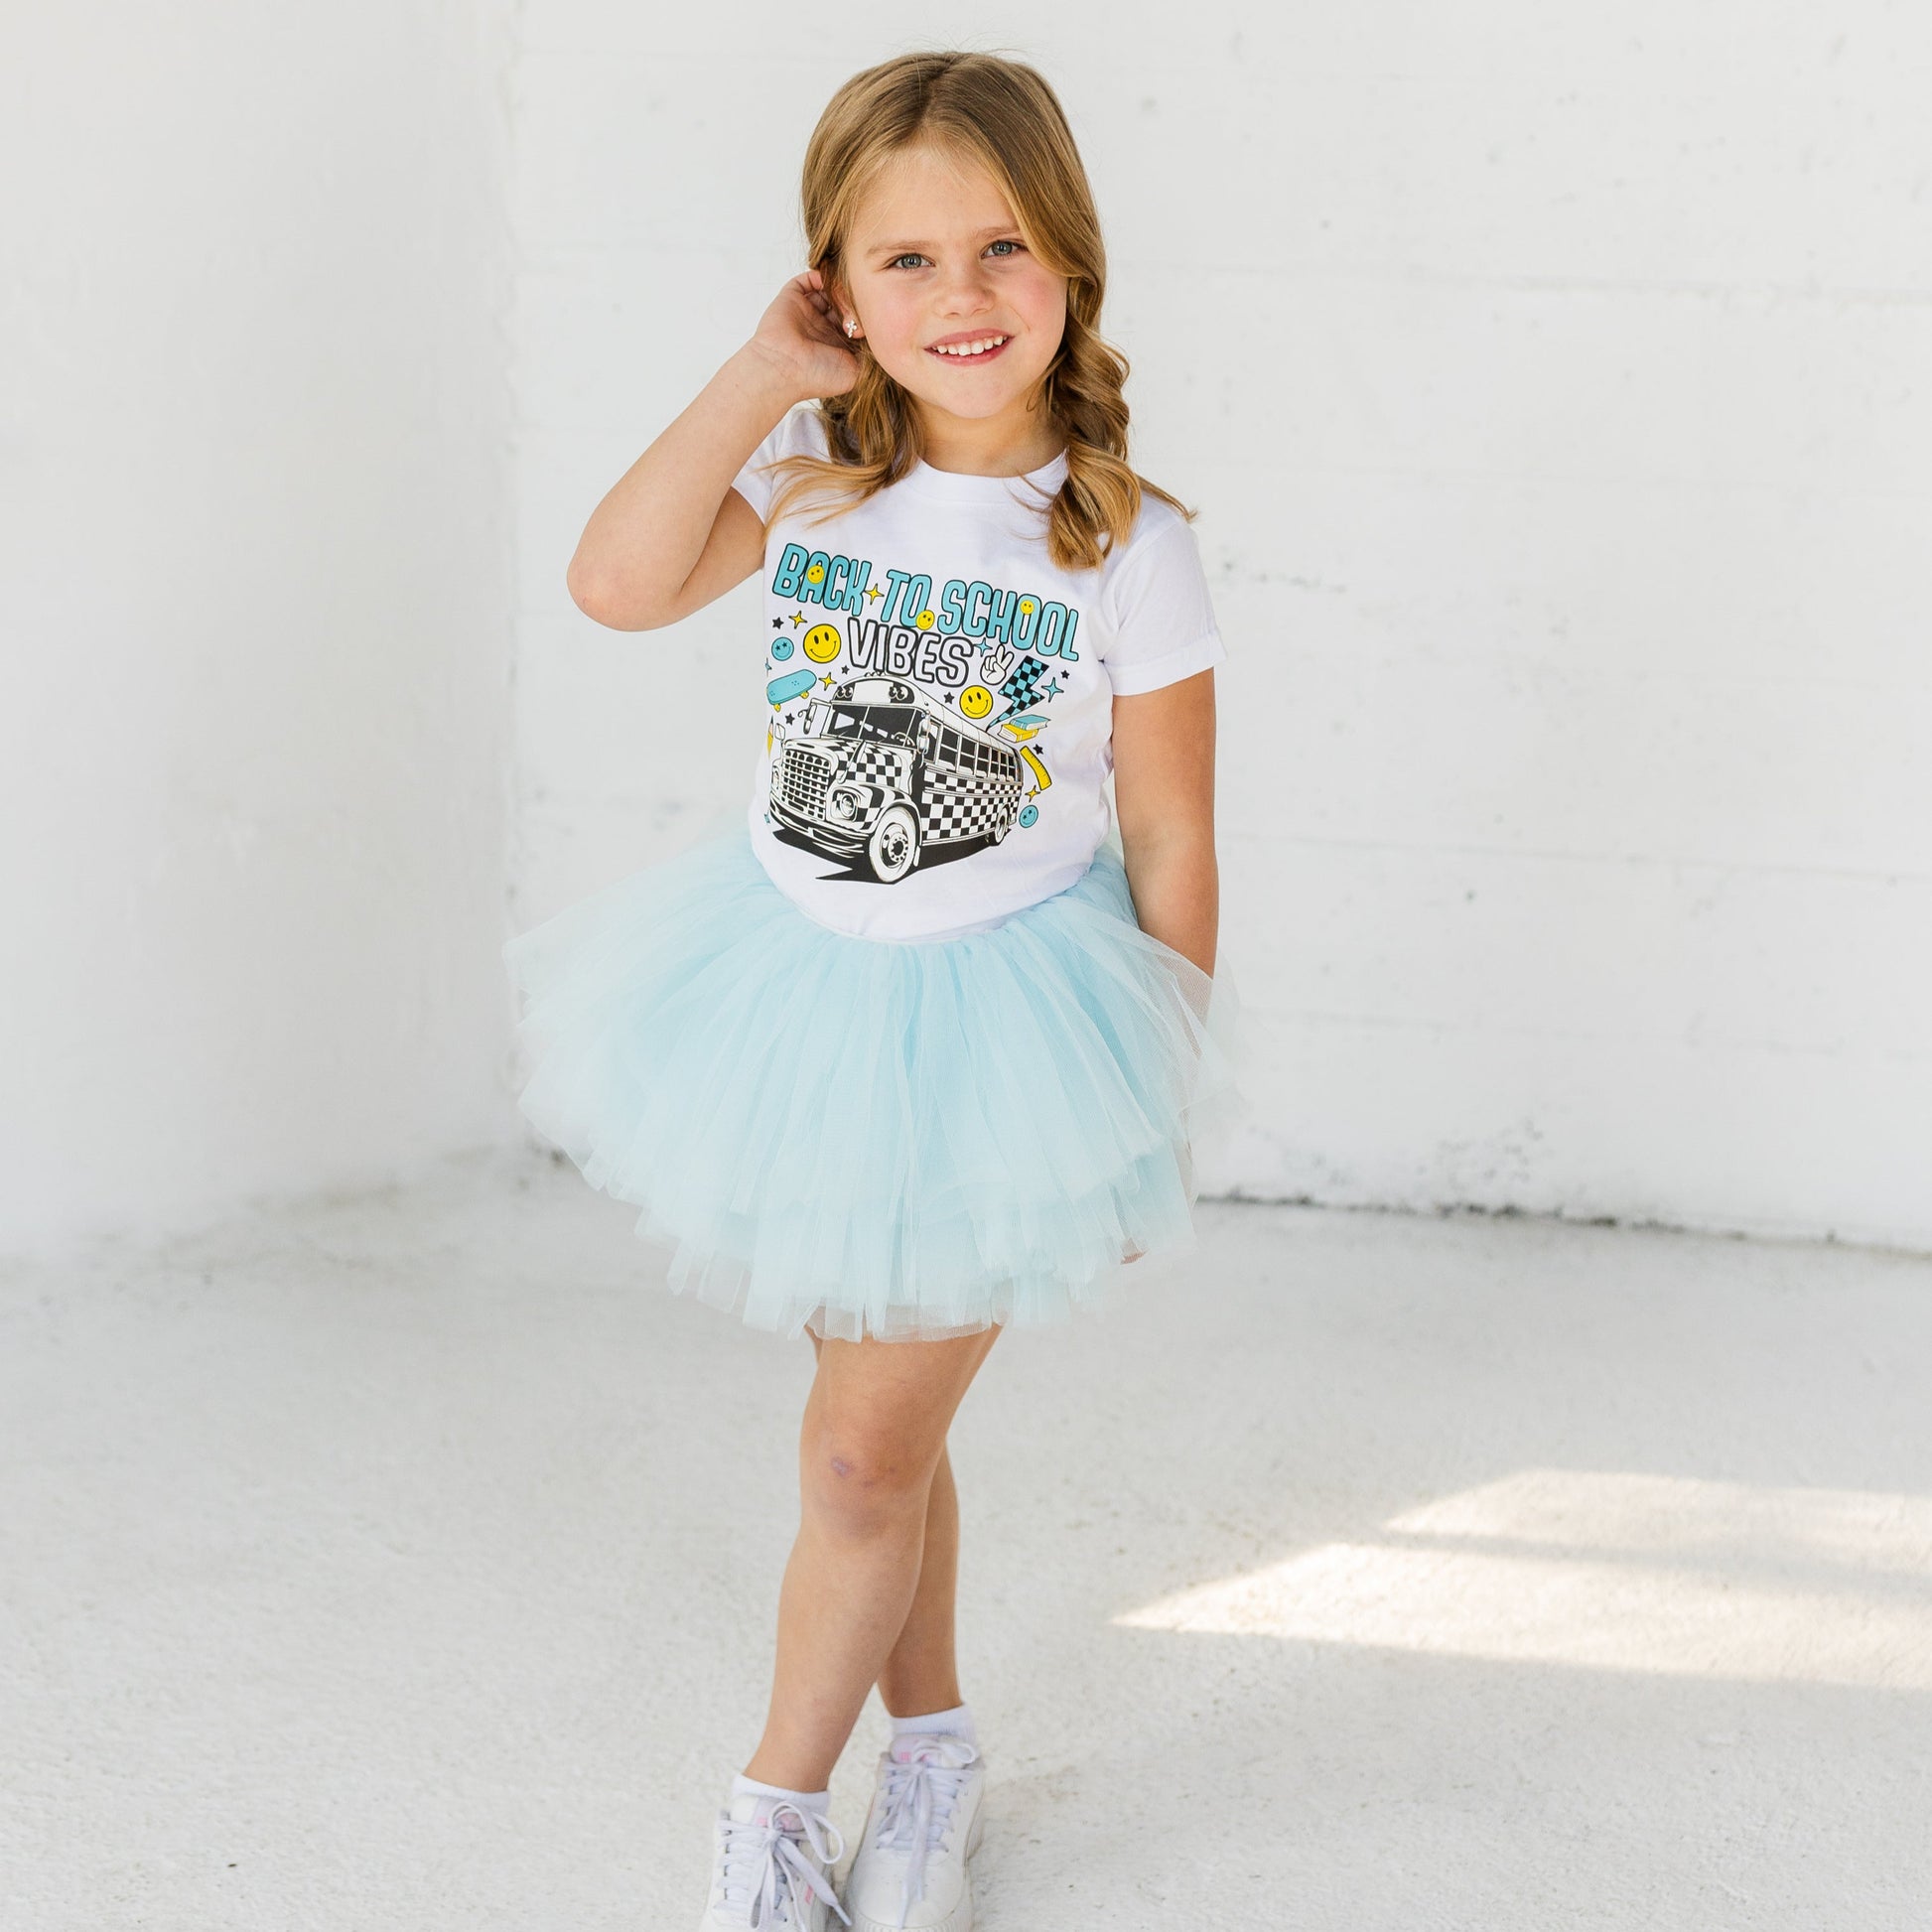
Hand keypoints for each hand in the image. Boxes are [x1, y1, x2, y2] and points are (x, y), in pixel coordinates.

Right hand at [744, 268, 862, 404]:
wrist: (784, 370)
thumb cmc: (817, 376)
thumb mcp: (855, 372)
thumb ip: (869, 355)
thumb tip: (881, 338)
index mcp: (835, 344)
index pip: (855, 320)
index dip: (866, 315)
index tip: (875, 316)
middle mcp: (821, 326)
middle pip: (844, 302)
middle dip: (855, 299)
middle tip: (863, 301)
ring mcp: (806, 311)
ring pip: (829, 289)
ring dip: (841, 287)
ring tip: (850, 291)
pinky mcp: (792, 297)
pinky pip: (810, 278)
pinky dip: (822, 275)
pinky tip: (833, 282)